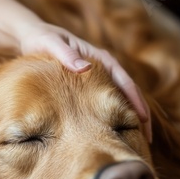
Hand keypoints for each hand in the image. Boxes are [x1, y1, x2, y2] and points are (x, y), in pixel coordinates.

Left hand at [19, 23, 151, 140]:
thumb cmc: (41, 39)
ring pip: (121, 99)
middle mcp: (103, 68)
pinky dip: (115, 116)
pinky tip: (114, 132)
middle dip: (140, 115)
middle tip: (147, 140)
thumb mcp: (50, 44)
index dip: (136, 101)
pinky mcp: (89, 86)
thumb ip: (66, 54)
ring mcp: (98, 78)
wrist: (32, 37)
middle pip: (129, 93)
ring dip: (130, 118)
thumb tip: (84, 68)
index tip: (143, 119)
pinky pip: (107, 102)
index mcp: (99, 58)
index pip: (124, 81)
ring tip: (136, 141)